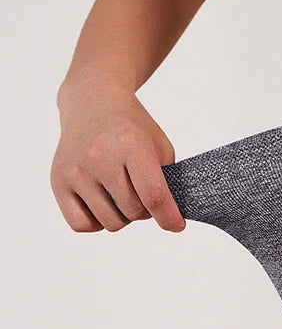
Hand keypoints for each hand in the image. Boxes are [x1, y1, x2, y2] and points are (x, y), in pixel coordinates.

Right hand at [51, 78, 184, 233]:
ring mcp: (76, 170)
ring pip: (111, 223)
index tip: (176, 225)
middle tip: (140, 191)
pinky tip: (101, 203)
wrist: (92, 103)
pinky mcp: (58, 181)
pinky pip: (81, 225)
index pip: (153, 196)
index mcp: (130, 144)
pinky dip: (96, 222)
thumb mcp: (160, 146)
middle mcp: (99, 157)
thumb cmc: (131, 128)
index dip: (168, 217)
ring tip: (120, 194)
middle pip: (134, 212)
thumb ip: (168, 182)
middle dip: (144, 210)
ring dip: (122, 217)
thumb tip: (168, 219)